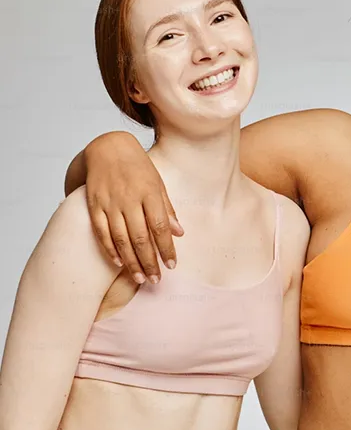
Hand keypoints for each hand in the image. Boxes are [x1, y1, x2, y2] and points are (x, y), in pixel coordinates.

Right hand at [85, 132, 182, 283]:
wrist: (107, 149)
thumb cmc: (138, 167)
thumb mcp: (158, 183)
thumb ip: (167, 208)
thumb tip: (179, 233)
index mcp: (149, 193)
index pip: (160, 226)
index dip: (166, 248)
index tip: (172, 265)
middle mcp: (128, 199)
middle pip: (140, 237)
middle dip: (149, 261)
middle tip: (156, 280)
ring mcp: (109, 203)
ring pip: (121, 239)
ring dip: (131, 261)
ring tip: (141, 278)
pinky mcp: (94, 206)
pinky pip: (101, 232)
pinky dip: (110, 249)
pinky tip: (119, 263)